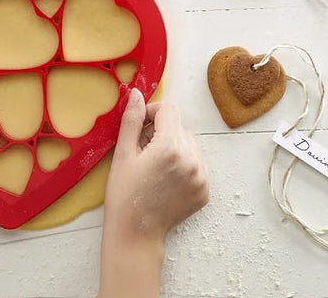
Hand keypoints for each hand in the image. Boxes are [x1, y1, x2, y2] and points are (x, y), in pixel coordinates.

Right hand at [104, 89, 208, 244]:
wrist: (135, 233)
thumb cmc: (124, 193)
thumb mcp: (123, 153)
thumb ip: (132, 119)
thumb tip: (136, 93)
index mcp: (170, 147)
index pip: (168, 110)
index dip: (150, 113)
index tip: (138, 128)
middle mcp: (192, 160)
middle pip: (178, 126)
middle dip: (160, 131)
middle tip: (142, 151)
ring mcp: (201, 177)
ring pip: (189, 143)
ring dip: (173, 145)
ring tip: (154, 165)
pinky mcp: (205, 190)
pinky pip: (196, 162)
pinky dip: (183, 163)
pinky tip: (165, 177)